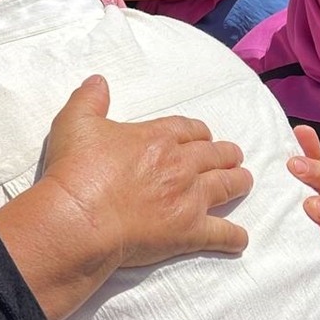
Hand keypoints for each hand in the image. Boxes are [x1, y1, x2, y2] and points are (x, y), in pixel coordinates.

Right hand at [41, 75, 252, 267]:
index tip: (202, 136)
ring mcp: (188, 198)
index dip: (197, 132)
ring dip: (238, 181)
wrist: (79, 217)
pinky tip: (240, 238)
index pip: (188, 129)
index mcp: (157, 137)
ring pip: (226, 185)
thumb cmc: (76, 170)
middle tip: (232, 156)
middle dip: (226, 154)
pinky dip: (234, 236)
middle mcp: (180, 164)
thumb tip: (98, 81)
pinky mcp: (189, 231)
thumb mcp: (75, 122)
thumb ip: (89, 98)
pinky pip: (222, 233)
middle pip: (214, 154)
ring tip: (244, 180)